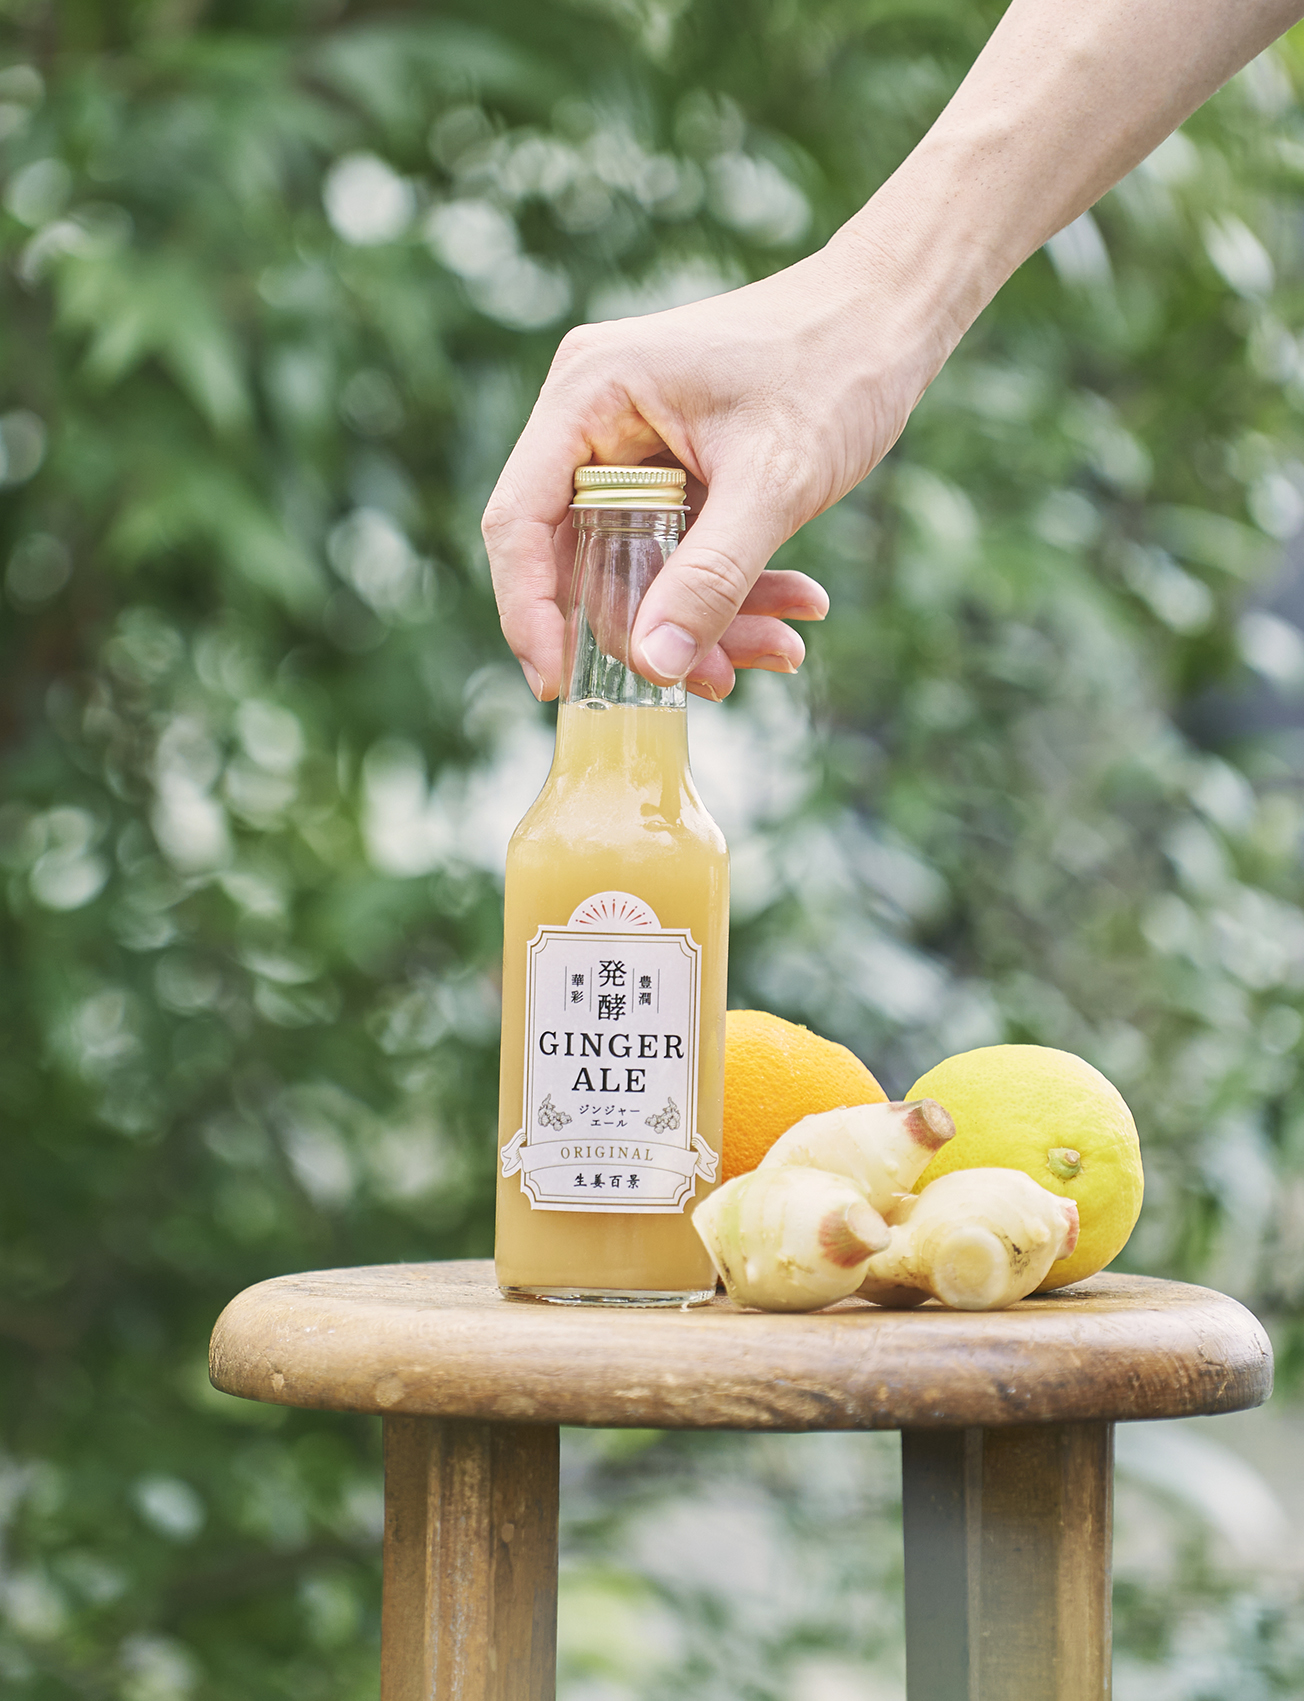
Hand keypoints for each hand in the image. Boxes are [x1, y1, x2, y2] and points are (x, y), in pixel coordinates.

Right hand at [481, 233, 950, 700]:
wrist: (893, 316)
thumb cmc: (835, 366)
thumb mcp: (772, 483)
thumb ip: (710, 578)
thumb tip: (653, 666)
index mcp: (590, 394)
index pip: (521, 521)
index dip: (529, 611)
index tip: (556, 684)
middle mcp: (595, 418)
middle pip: (583, 558)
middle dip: (651, 629)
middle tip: (718, 678)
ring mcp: (634, 445)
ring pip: (639, 568)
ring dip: (708, 621)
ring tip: (784, 648)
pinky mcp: (676, 470)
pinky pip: (681, 553)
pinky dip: (734, 591)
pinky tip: (797, 607)